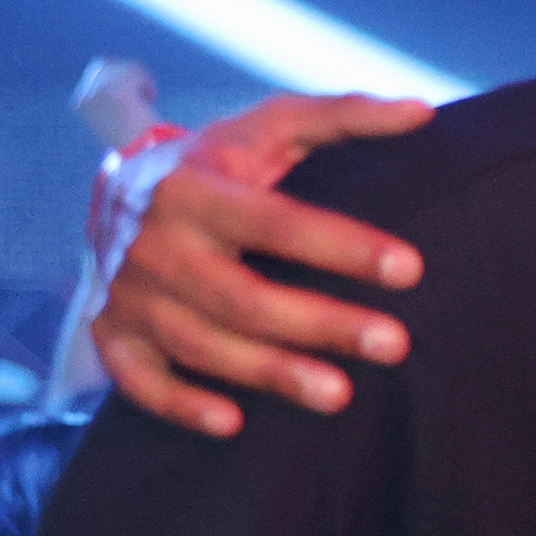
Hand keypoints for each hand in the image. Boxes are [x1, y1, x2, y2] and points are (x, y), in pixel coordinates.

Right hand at [97, 92, 434, 436]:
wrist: (119, 193)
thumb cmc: (218, 163)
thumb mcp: (268, 128)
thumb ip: (341, 117)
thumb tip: (422, 112)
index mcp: (197, 189)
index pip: (277, 222)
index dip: (343, 246)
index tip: (411, 269)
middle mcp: (157, 243)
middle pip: (244, 296)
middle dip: (321, 324)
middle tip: (395, 345)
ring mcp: (131, 292)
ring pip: (201, 344)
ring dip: (269, 373)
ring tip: (342, 395)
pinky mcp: (113, 332)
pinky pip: (138, 380)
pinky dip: (180, 404)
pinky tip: (233, 423)